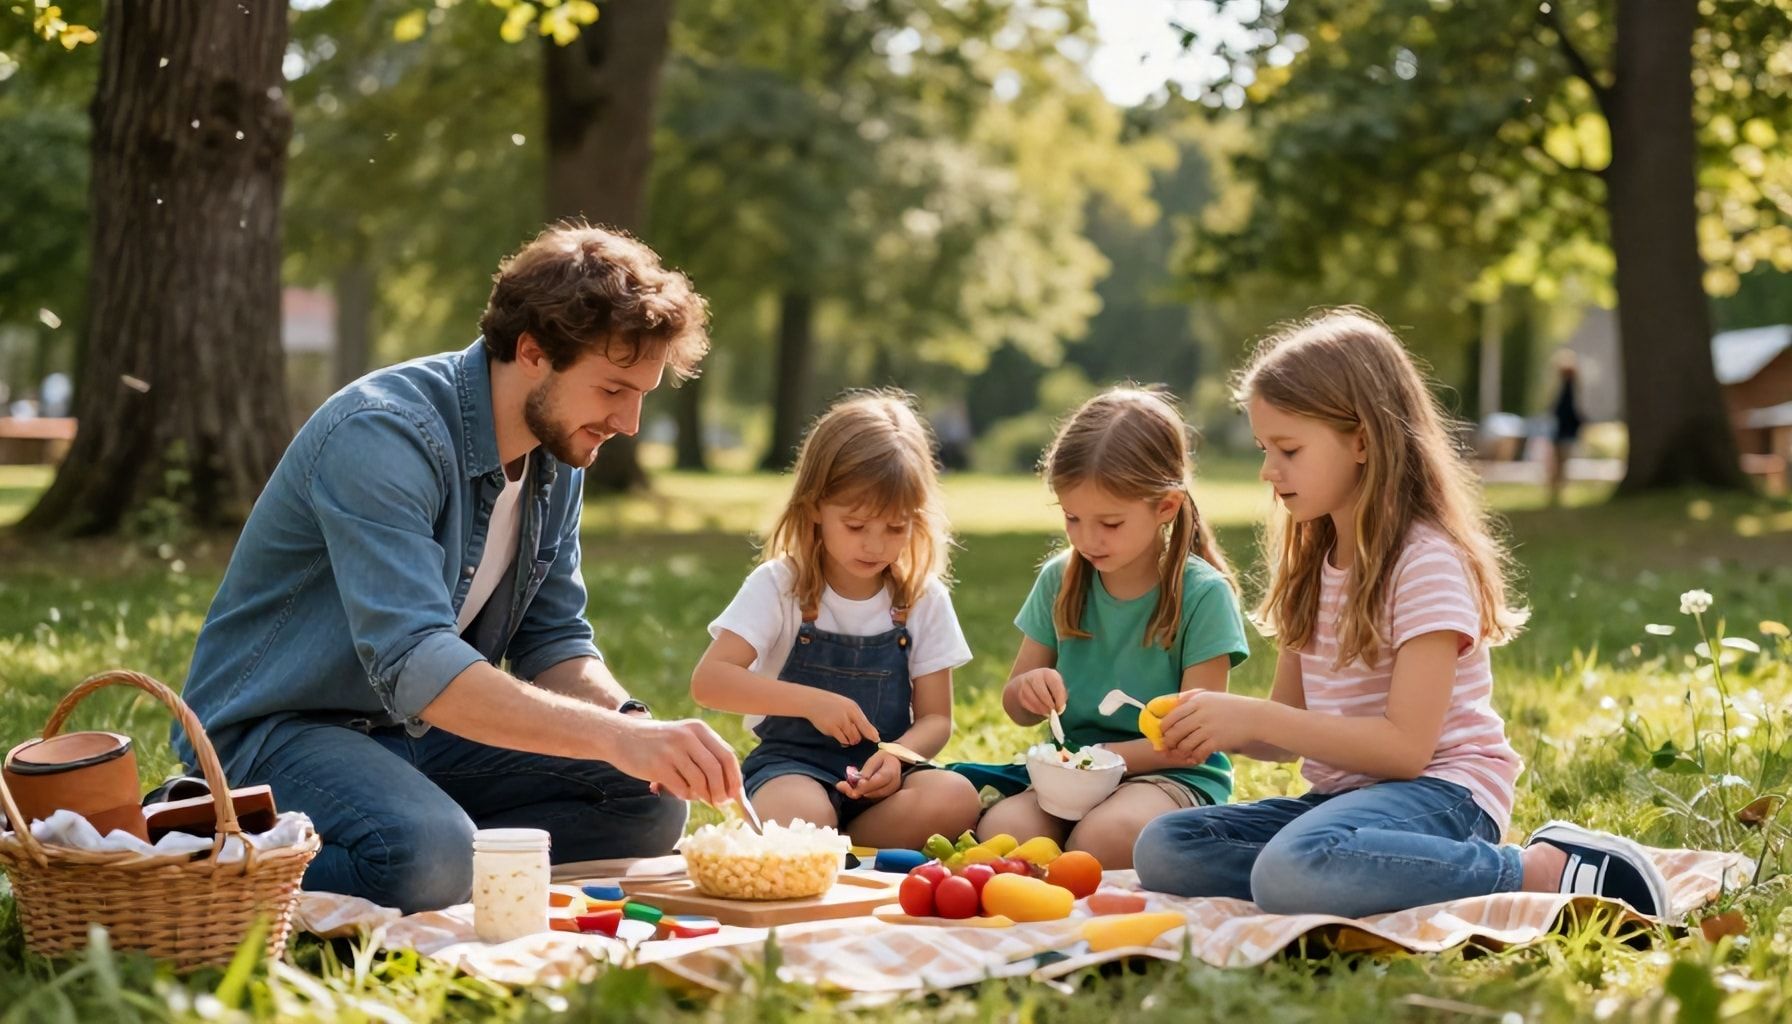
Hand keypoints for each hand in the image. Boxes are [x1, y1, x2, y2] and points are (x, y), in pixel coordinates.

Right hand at [612, 715, 742, 806]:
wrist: (621, 736)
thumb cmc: (658, 742)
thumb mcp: (684, 738)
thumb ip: (705, 756)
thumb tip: (729, 789)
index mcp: (698, 729)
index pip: (727, 756)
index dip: (734, 778)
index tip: (736, 795)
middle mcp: (687, 737)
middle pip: (716, 770)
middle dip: (721, 792)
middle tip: (719, 803)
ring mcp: (672, 751)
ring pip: (700, 782)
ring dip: (703, 795)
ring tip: (697, 796)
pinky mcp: (657, 766)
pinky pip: (682, 789)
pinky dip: (685, 795)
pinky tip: (679, 791)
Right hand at [805, 691, 880, 746]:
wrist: (814, 702)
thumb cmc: (833, 705)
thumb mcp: (847, 707)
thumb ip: (858, 718)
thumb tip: (872, 733)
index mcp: (853, 708)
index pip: (866, 724)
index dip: (872, 734)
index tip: (876, 740)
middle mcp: (848, 715)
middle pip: (859, 734)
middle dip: (858, 738)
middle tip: (852, 736)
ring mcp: (840, 722)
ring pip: (852, 738)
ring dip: (851, 740)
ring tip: (845, 735)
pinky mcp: (831, 728)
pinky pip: (843, 740)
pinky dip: (844, 741)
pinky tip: (841, 738)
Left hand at [836, 750, 902, 800]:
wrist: (896, 763)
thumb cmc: (884, 758)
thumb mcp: (875, 758)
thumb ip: (867, 769)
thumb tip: (859, 780)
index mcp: (891, 772)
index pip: (879, 780)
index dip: (866, 785)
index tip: (854, 786)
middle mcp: (893, 785)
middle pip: (875, 792)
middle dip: (858, 791)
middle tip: (842, 787)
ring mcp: (891, 793)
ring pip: (873, 797)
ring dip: (858, 794)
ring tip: (845, 788)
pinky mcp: (886, 797)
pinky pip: (873, 798)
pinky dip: (862, 795)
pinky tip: (852, 791)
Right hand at [1008, 668, 1066, 719]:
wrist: (1028, 684)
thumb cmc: (1049, 688)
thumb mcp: (1057, 687)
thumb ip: (1061, 696)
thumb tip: (1060, 708)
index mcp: (1048, 673)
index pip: (1055, 683)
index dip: (1059, 698)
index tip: (1060, 708)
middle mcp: (1035, 676)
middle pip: (1042, 692)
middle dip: (1049, 705)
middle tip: (1054, 712)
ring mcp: (1025, 684)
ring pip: (1034, 700)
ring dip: (1042, 709)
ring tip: (1047, 712)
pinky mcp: (1019, 693)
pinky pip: (1027, 704)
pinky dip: (1035, 710)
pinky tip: (1040, 711)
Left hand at [1160, 691, 1262, 764]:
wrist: (1256, 717)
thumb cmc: (1232, 707)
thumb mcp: (1211, 696)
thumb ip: (1192, 697)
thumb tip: (1173, 702)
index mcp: (1198, 701)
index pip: (1172, 715)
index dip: (1164, 727)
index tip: (1162, 734)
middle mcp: (1201, 713)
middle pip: (1175, 731)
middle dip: (1169, 742)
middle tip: (1168, 747)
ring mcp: (1209, 728)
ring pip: (1185, 744)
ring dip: (1181, 751)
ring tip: (1182, 754)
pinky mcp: (1217, 741)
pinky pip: (1199, 752)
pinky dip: (1194, 757)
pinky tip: (1196, 758)